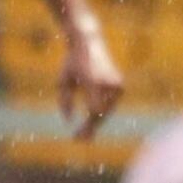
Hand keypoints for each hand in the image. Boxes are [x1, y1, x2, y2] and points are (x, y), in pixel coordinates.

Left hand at [59, 20, 123, 139]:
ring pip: (107, 111)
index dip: (87, 126)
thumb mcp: (63, 81)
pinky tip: (91, 119)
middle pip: (101, 113)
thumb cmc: (72, 62)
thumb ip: (65, 102)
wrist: (89, 43)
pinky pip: (110, 105)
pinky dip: (101, 112)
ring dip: (95, 121)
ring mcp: (116, 84)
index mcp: (92, 81)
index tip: (77, 138)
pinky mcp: (120, 86)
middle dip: (91, 128)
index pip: (94, 111)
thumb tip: (69, 121)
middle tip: (79, 140)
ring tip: (83, 131)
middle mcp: (108, 83)